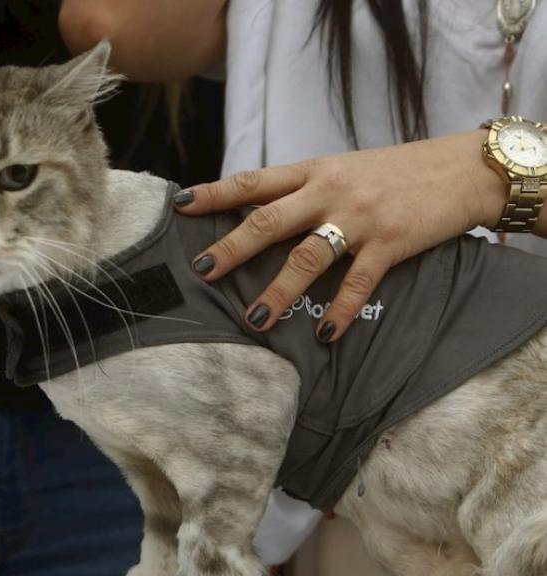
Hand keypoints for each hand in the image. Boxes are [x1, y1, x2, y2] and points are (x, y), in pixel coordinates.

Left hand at [176, 129, 507, 341]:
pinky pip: (358, 283)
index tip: (180, 206)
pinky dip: (339, 311)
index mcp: (314, 171)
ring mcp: (359, 218)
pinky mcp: (391, 242)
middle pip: (269, 220)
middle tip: (201, 271)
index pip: (253, 182)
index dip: (215, 194)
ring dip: (278, 291)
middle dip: (231, 247)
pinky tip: (323, 335)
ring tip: (253, 320)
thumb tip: (254, 214)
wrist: (466, 168)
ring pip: (307, 257)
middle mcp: (330, 192)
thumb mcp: (342, 169)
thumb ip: (302, 189)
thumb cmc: (396, 172)